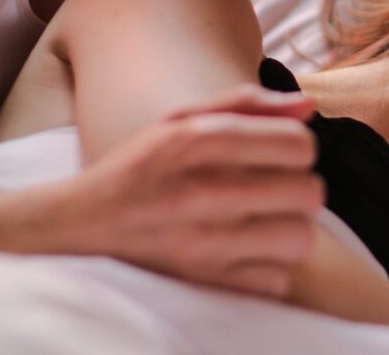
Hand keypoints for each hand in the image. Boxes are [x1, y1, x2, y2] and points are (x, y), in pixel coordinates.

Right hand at [61, 84, 321, 296]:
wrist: (77, 225)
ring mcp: (206, 244)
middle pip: (309, 192)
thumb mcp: (181, 119)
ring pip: (300, 238)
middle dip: (299, 188)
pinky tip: (245, 252)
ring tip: (264, 221)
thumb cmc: (142, 167)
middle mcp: (205, 191)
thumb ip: (248, 104)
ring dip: (289, 230)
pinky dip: (268, 268)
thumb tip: (310, 105)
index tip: (279, 156)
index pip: (300, 145)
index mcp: (202, 140)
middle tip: (274, 190)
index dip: (298, 149)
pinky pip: (277, 280)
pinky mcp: (205, 284)